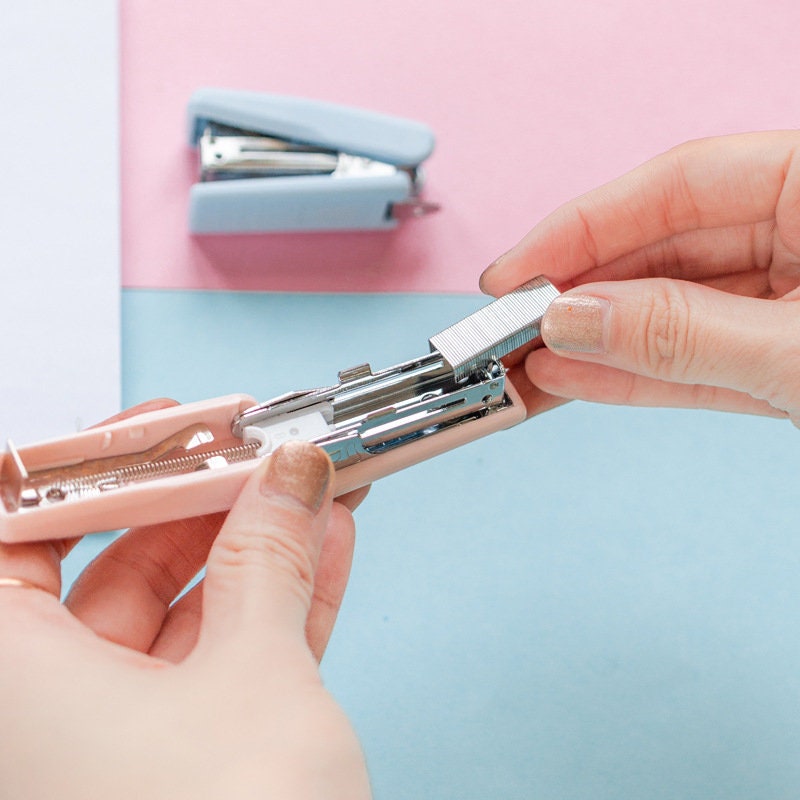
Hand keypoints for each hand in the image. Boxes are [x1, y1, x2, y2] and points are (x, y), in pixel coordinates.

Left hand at [0, 401, 370, 798]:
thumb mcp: (254, 680)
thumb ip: (270, 565)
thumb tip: (290, 479)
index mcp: (16, 690)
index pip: (17, 534)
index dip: (90, 471)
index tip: (164, 429)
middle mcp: (49, 718)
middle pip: (114, 571)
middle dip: (202, 505)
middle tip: (262, 456)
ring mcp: (122, 746)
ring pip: (183, 618)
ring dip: (257, 551)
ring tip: (313, 492)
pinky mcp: (190, 764)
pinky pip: (224, 664)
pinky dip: (275, 609)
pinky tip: (324, 551)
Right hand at [481, 131, 799, 426]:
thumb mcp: (795, 346)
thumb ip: (683, 330)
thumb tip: (576, 320)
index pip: (680, 184)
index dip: (584, 226)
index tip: (516, 270)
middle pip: (665, 253)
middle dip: (580, 295)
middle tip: (508, 327)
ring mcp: (792, 305)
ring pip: (672, 317)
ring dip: (595, 346)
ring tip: (524, 366)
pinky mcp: (782, 365)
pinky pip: (696, 364)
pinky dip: (635, 376)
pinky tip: (573, 379)